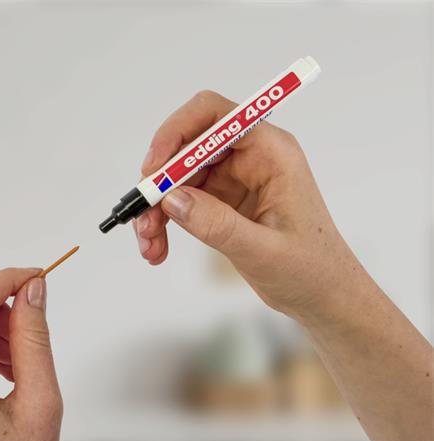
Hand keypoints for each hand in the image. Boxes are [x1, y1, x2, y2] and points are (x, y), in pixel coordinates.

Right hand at [134, 90, 362, 318]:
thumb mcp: (263, 250)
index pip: (215, 116)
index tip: (154, 169)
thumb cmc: (311, 270)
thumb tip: (171, 199)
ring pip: (178, 177)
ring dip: (157, 207)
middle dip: (159, 183)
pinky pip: (181, 200)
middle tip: (144, 218)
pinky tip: (157, 247)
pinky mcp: (222, 201)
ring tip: (149, 243)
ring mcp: (234, 179)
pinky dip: (164, 220)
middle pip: (187, 148)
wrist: (323, 296)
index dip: (178, 132)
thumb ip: (217, 224)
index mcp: (271, 153)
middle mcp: (250, 158)